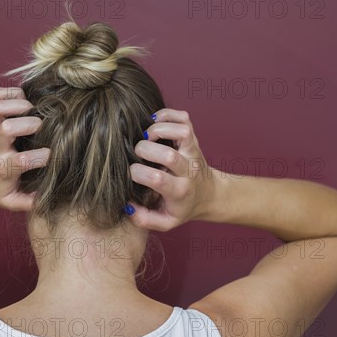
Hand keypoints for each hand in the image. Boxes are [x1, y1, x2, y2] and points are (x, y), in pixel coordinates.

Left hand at [0, 87, 49, 210]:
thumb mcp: (10, 202)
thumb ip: (29, 202)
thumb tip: (48, 197)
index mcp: (3, 167)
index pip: (23, 160)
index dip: (42, 157)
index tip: (49, 157)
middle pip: (9, 127)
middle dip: (31, 125)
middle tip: (41, 130)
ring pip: (0, 107)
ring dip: (20, 105)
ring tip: (31, 112)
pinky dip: (13, 93)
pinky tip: (23, 104)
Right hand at [127, 108, 217, 230]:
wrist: (209, 195)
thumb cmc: (182, 208)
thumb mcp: (164, 222)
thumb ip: (143, 219)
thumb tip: (127, 205)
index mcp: (179, 191)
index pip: (156, 178)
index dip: (137, 173)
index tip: (131, 174)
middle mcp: (188, 169)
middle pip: (167, 155)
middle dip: (144, 150)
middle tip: (137, 154)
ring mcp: (192, 151)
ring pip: (180, 131)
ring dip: (157, 129)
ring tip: (146, 136)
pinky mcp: (193, 138)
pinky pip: (183, 118)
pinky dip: (167, 114)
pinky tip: (155, 123)